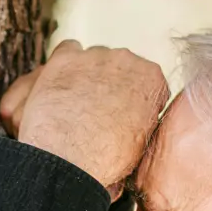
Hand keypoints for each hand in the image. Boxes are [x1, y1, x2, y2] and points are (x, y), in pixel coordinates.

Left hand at [0, 40, 168, 196]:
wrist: (69, 159)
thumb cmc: (104, 160)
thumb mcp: (139, 144)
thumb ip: (142, 121)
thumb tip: (135, 123)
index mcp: (151, 80)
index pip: (145, 79)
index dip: (130, 95)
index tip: (120, 108)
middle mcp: (127, 60)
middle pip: (118, 66)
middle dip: (107, 84)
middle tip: (93, 108)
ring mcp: (96, 56)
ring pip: (93, 58)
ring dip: (85, 75)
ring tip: (73, 102)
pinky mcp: (66, 58)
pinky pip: (67, 50)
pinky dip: (64, 65)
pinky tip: (59, 85)